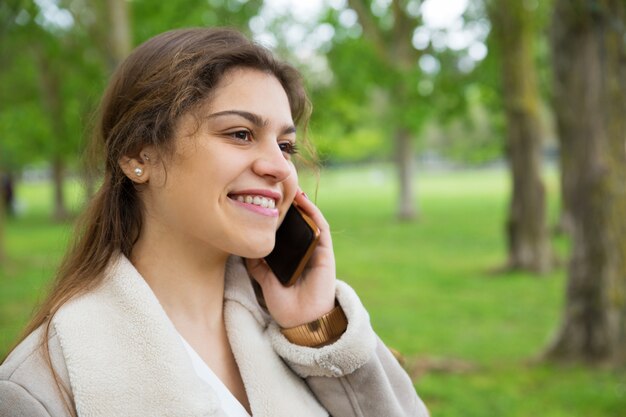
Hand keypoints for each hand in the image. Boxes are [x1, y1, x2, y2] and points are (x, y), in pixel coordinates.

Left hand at [245, 190, 335, 327]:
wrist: (301, 321)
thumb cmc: (284, 304)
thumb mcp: (264, 280)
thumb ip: (257, 265)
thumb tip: (242, 248)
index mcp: (291, 257)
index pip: (285, 231)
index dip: (278, 215)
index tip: (265, 198)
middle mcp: (304, 251)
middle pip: (297, 223)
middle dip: (289, 205)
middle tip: (277, 187)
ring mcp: (316, 251)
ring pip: (310, 221)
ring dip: (303, 203)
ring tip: (290, 187)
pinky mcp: (325, 253)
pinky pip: (321, 227)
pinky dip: (313, 212)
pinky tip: (303, 200)